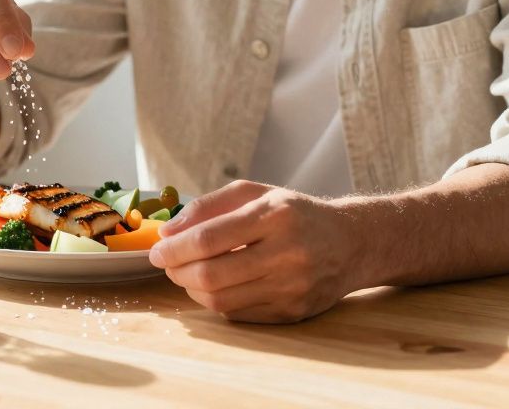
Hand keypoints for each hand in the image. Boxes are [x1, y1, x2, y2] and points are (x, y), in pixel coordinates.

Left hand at [148, 180, 363, 322]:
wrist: (351, 243)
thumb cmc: (294, 213)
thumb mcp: (255, 193)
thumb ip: (208, 207)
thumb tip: (168, 232)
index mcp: (275, 215)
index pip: (209, 238)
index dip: (174, 248)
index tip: (156, 250)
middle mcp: (287, 253)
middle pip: (211, 274)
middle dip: (177, 271)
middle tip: (167, 264)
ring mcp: (292, 287)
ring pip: (221, 299)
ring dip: (191, 289)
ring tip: (187, 274)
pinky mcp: (293, 312)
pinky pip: (238, 313)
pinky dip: (216, 301)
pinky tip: (215, 285)